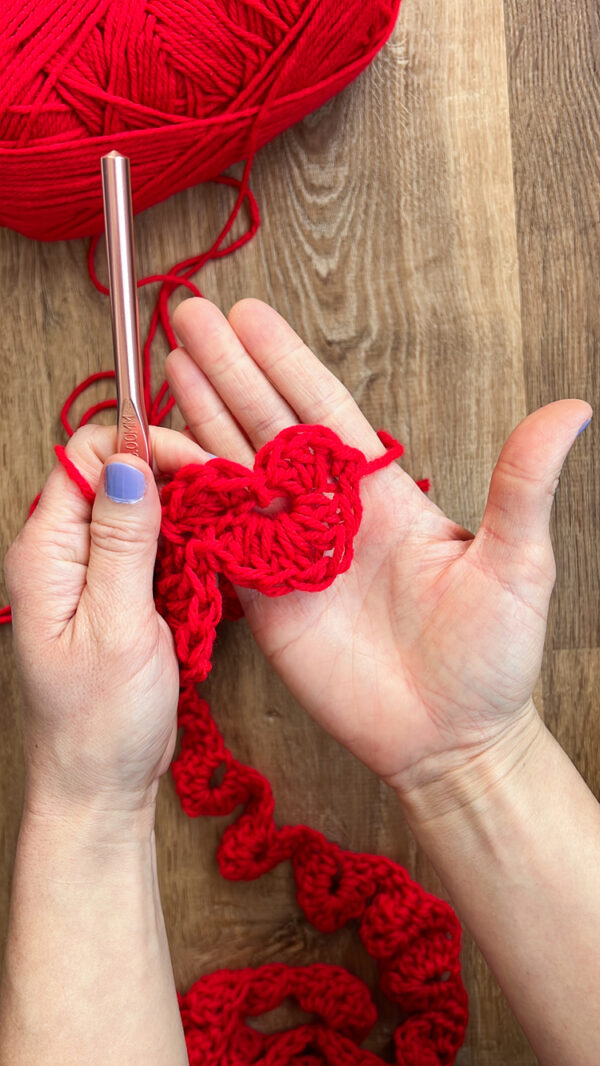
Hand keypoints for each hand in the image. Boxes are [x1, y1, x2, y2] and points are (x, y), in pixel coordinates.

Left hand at [3, 424, 210, 819]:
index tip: (200, 468)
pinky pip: (151, 547)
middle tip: (227, 495)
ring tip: (226, 524)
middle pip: (117, 477)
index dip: (146, 449)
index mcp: (45, 553)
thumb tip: (128, 460)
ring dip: (184, 512)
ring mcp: (89, 574)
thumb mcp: (118, 626)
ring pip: (139, 510)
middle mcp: (61, 555)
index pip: (90, 459)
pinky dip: (185, 544)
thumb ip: (122, 540)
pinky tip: (212, 556)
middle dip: (174, 476)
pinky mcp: (117, 593)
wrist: (102, 784)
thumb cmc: (101, 720)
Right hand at [165, 297, 591, 798]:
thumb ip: (522, 485)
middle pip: (266, 425)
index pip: (322, 409)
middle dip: (227, 371)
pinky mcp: (264, 600)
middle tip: (187, 316)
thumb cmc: (491, 656)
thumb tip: (573, 408)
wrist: (449, 740)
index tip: (247, 315)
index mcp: (380, 492)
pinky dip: (188, 498)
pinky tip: (159, 459)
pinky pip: (219, 539)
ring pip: (235, 471)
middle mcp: (328, 513)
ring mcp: (290, 554)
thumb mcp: (516, 563)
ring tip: (168, 367)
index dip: (283, 362)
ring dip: (200, 418)